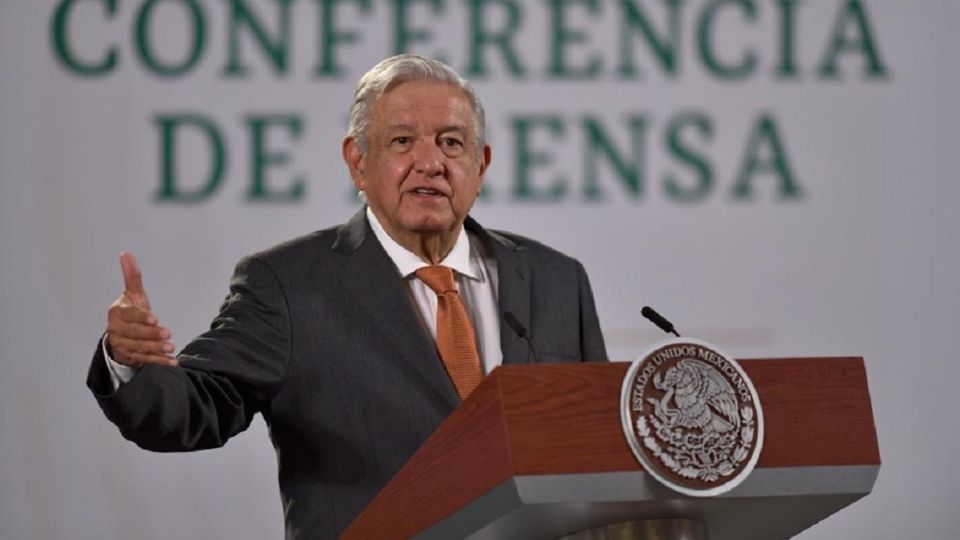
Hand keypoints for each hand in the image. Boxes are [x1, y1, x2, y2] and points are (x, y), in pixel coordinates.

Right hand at [105, 252, 176, 367]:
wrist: (121, 335)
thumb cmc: (131, 311)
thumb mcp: (132, 295)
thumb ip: (132, 277)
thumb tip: (126, 254)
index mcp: (117, 313)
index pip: (129, 315)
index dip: (141, 318)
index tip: (155, 319)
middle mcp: (116, 330)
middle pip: (135, 333)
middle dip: (151, 335)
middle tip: (168, 333)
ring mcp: (122, 345)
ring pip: (140, 348)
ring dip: (156, 349)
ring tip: (171, 347)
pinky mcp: (130, 357)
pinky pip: (145, 360)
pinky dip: (159, 361)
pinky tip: (172, 361)